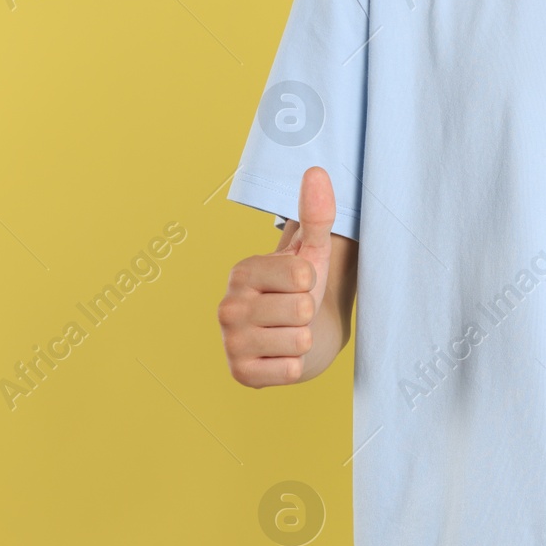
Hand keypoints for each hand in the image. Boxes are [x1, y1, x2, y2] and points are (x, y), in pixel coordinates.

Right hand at [219, 167, 336, 385]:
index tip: (298, 285)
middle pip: (302, 309)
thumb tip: (317, 171)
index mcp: (242, 271)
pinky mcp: (241, 374)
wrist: (299, 338)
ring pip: (299, 340)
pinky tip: (282, 356)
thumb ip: (317, 213)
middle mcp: (228, 306)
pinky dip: (295, 366)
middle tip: (294, 314)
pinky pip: (290, 371)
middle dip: (308, 314)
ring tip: (289, 333)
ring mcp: (230, 342)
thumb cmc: (303, 291)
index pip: (302, 275)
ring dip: (303, 341)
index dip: (311, 282)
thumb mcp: (313, 252)